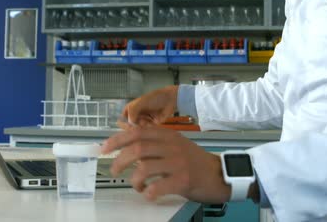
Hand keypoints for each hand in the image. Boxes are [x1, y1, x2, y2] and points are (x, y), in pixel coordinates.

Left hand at [102, 126, 230, 202]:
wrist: (221, 174)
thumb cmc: (196, 162)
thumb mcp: (176, 145)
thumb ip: (155, 144)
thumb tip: (129, 145)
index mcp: (168, 136)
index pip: (137, 132)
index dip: (118, 139)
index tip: (105, 148)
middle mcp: (172, 146)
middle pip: (138, 148)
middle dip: (120, 160)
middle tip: (114, 169)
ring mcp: (178, 163)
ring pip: (145, 167)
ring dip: (133, 179)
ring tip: (135, 185)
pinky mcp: (184, 180)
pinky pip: (158, 186)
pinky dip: (148, 192)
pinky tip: (148, 194)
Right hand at [119, 85, 178, 126]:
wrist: (169, 100)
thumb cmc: (154, 98)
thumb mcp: (141, 102)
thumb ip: (132, 111)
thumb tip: (130, 123)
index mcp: (130, 109)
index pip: (122, 120)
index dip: (124, 124)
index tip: (130, 125)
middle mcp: (136, 116)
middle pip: (130, 127)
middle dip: (135, 126)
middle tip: (141, 123)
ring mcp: (143, 121)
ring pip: (139, 130)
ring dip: (143, 126)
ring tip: (149, 121)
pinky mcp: (151, 126)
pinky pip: (147, 131)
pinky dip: (149, 128)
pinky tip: (153, 122)